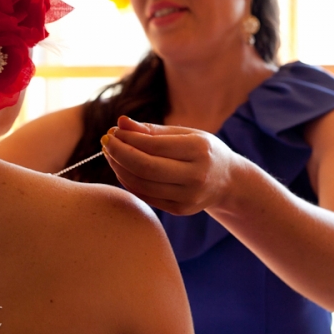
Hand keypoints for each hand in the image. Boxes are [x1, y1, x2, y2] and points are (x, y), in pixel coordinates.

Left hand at [100, 116, 240, 215]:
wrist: (228, 181)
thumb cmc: (202, 150)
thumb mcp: (184, 134)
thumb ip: (152, 130)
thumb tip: (121, 122)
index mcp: (199, 150)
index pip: (153, 146)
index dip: (128, 139)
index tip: (112, 131)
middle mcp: (196, 176)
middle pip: (145, 168)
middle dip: (119, 154)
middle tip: (105, 142)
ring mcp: (189, 197)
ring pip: (142, 184)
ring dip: (119, 168)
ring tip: (110, 154)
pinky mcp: (181, 210)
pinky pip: (146, 196)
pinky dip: (128, 181)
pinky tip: (122, 168)